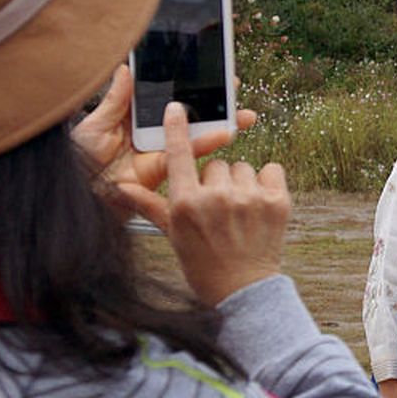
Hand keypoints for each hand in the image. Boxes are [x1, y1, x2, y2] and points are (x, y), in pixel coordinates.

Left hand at [73, 64, 256, 214]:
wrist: (76, 195)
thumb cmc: (76, 161)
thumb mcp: (94, 126)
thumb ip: (116, 100)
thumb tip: (126, 68)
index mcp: (130, 119)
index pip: (161, 96)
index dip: (183, 84)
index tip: (204, 72)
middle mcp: (146, 134)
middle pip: (184, 114)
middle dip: (211, 103)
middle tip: (232, 88)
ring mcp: (155, 152)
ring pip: (192, 134)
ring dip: (218, 124)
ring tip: (239, 114)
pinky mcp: (161, 171)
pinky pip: (186, 156)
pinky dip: (205, 146)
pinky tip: (222, 135)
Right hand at [145, 102, 289, 306]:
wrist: (244, 289)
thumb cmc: (203, 263)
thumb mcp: (173, 235)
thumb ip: (150, 205)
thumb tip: (119, 187)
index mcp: (186, 204)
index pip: (178, 155)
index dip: (176, 129)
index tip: (176, 108)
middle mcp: (217, 197)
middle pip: (215, 164)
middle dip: (216, 182)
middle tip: (218, 210)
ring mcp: (249, 198)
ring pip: (242, 167)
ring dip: (241, 183)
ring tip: (239, 212)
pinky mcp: (278, 201)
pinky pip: (271, 169)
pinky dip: (267, 183)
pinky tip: (260, 206)